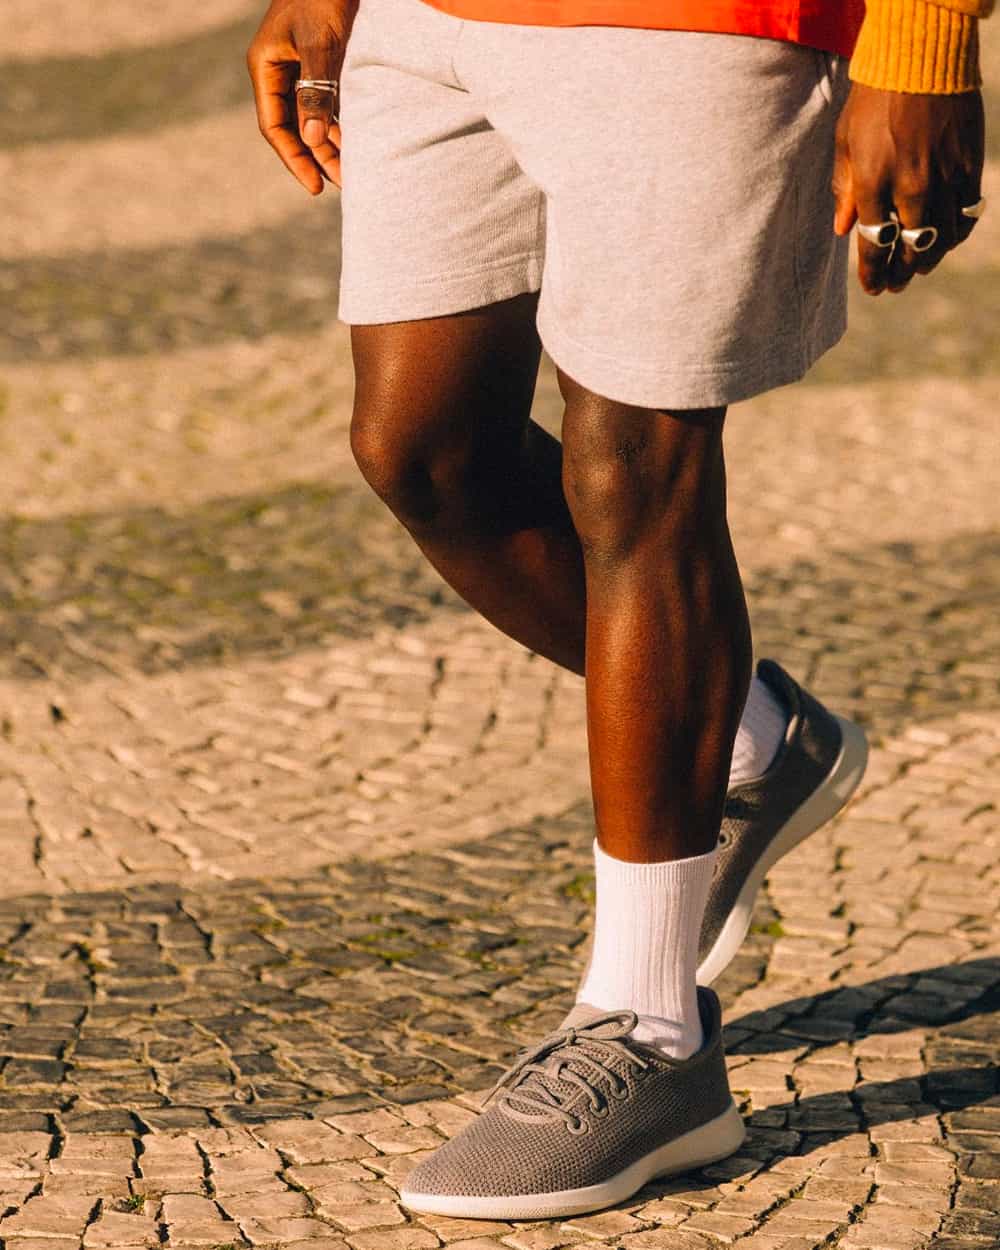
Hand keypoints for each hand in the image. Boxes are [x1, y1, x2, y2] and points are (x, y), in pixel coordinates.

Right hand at [247, 0, 358, 193]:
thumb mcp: (318, 43)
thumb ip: (315, 90)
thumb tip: (312, 139)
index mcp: (266, 66)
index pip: (274, 126)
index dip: (294, 158)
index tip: (315, 185)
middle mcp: (280, 72)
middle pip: (294, 127)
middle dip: (316, 157)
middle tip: (340, 184)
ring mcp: (301, 69)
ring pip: (312, 118)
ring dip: (331, 144)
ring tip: (353, 171)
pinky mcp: (323, 64)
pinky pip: (329, 103)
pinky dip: (341, 123)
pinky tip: (358, 142)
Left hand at [833, 83, 984, 294]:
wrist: (920, 56)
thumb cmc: (874, 97)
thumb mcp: (846, 142)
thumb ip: (844, 190)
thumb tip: (843, 230)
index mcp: (873, 182)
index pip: (874, 243)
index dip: (873, 272)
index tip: (874, 287)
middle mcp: (910, 185)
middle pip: (911, 248)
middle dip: (902, 273)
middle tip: (896, 285)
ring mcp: (943, 176)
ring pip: (943, 235)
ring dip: (930, 257)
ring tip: (920, 268)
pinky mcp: (968, 164)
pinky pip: (967, 212)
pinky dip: (957, 231)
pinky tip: (948, 238)